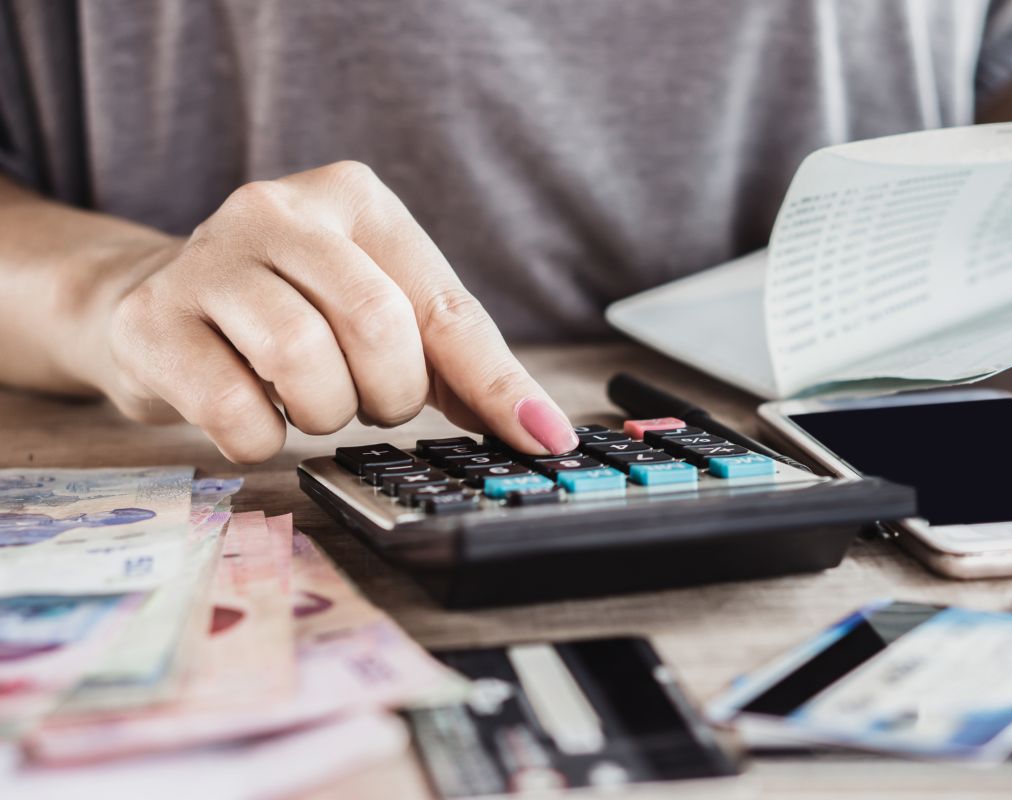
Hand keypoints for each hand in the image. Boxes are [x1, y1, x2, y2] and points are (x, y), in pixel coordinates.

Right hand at [78, 161, 578, 461]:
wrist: (159, 305)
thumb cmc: (295, 311)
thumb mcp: (383, 315)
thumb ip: (459, 364)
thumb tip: (540, 430)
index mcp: (356, 199)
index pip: (446, 305)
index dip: (498, 383)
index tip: (545, 440)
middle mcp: (278, 209)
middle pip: (375, 325)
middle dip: (389, 393)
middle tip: (367, 399)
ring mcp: (208, 260)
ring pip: (301, 359)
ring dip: (324, 413)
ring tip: (311, 400)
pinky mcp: (153, 323)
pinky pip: (235, 411)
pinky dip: (263, 438)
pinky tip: (255, 413)